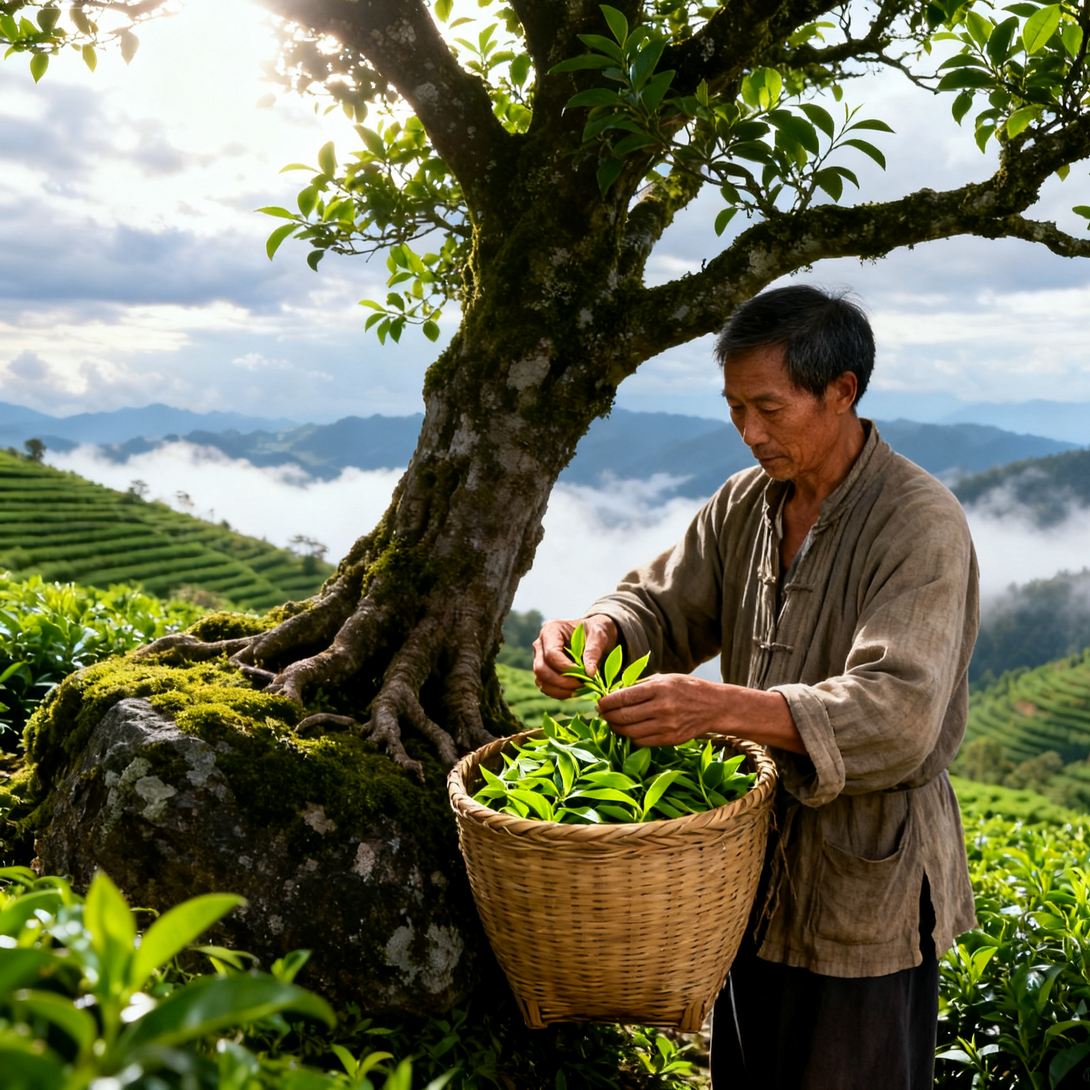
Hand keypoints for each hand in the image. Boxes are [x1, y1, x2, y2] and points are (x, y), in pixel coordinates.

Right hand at [532, 614, 617, 699]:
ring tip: (581, 688)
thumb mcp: (598, 636)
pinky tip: (576, 690)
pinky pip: (547, 688)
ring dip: (561, 690)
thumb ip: (593, 652)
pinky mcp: (544, 672)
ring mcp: (540, 659)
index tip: (584, 673)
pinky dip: (560, 693)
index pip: (551, 654)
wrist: (593, 637)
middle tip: (583, 684)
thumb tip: (590, 673)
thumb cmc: (595, 632)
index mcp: (551, 630)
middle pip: (541, 669)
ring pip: (542, 681)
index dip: (566, 668)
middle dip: (562, 681)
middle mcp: (540, 645)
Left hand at [599, 675, 807, 753]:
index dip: (606, 702)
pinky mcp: (670, 739)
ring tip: (613, 723)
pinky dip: (631, 738)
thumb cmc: (687, 688)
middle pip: (623, 717)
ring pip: (630, 732)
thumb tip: (616, 692)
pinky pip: (642, 742)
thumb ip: (641, 685)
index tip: (600, 703)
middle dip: (607, 717)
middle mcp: (662, 707)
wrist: (715, 706)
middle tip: (602, 714)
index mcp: (659, 688)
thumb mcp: (665, 678)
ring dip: (616, 729)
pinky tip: (628, 732)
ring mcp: (666, 725)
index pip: (623, 697)